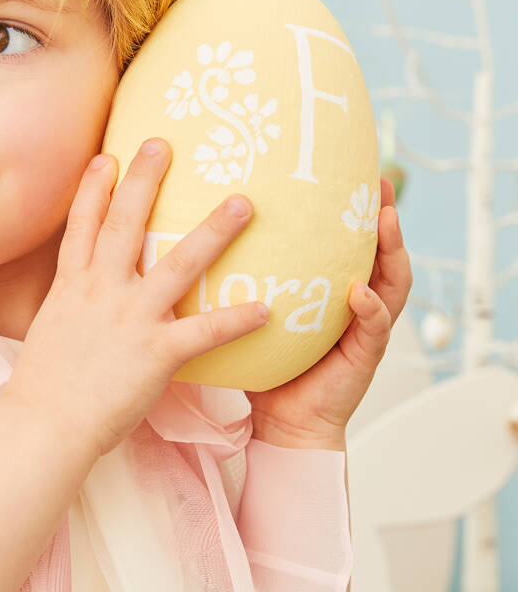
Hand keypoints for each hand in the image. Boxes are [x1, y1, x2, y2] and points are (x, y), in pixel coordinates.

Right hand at [7, 137, 269, 458]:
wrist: (44, 424)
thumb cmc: (46, 388)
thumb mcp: (51, 332)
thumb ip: (71, 309)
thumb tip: (80, 301)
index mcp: (72, 286)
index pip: (82, 225)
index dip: (93, 187)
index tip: (107, 157)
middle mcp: (100, 290)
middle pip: (125, 223)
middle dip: (144, 180)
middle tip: (164, 143)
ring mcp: (130, 317)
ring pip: (178, 263)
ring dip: (213, 231)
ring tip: (242, 203)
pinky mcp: (155, 352)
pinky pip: (205, 331)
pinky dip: (236, 319)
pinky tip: (265, 308)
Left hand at [244, 176, 412, 447]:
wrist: (280, 421)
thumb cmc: (264, 364)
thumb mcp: (253, 311)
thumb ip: (244, 277)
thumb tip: (198, 230)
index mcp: (329, 289)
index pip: (347, 242)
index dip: (351, 209)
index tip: (350, 170)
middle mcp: (353, 303)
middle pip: (379, 252)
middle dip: (384, 217)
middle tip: (379, 183)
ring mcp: (363, 328)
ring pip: (391, 283)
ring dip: (393, 251)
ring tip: (385, 221)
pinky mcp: (363, 357)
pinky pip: (374, 328)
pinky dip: (371, 308)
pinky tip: (359, 292)